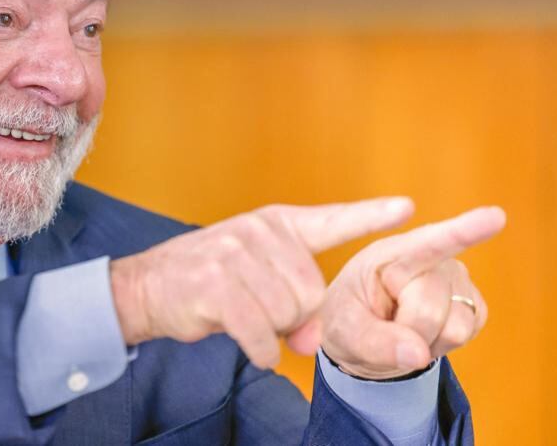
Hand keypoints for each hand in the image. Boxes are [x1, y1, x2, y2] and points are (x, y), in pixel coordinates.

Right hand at [109, 197, 414, 367]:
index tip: (408, 208)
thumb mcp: (259, 284)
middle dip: (291, 317)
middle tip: (257, 309)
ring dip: (269, 331)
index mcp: (276, 224)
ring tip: (241, 316)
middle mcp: (258, 232)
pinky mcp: (216, 285)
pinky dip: (259, 349)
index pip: (332, 220)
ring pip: (286, 315)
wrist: (148, 286)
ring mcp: (235, 254)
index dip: (370, 216)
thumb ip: (297, 305)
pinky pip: (260, 333)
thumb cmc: (210, 283)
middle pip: (311, 294)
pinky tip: (249, 344)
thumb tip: (311, 341)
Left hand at [320, 206, 504, 378]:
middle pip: (429, 309)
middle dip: (408, 331)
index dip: (462, 230)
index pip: (426, 242)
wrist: (364, 335)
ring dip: (428, 340)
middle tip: (387, 325)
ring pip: (455, 327)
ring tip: (406, 326)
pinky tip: (426, 332)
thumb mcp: (344, 331)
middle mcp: (429, 258)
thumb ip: (375, 343)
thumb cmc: (348, 321)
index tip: (496, 217)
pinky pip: (468, 334)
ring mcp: (456, 278)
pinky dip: (444, 344)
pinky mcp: (475, 303)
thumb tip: (419, 355)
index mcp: (389, 253)